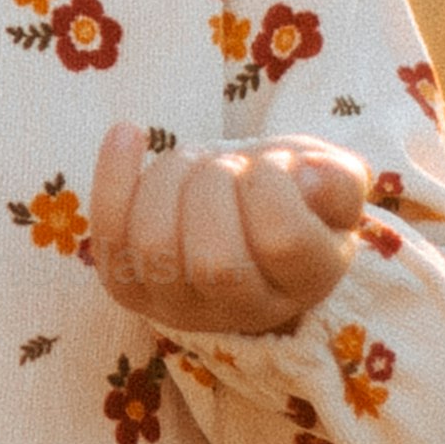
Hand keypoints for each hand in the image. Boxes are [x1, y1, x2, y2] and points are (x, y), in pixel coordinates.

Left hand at [90, 120, 370, 340]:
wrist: (242, 205)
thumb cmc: (292, 188)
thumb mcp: (332, 176)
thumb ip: (337, 177)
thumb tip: (307, 177)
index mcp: (307, 282)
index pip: (284, 243)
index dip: (273, 186)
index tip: (271, 164)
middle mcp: (244, 310)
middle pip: (215, 260)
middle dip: (215, 186)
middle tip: (227, 165)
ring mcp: (179, 307)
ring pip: (156, 246)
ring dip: (170, 179)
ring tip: (193, 162)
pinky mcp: (128, 287)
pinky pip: (108, 236)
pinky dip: (113, 177)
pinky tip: (130, 133)